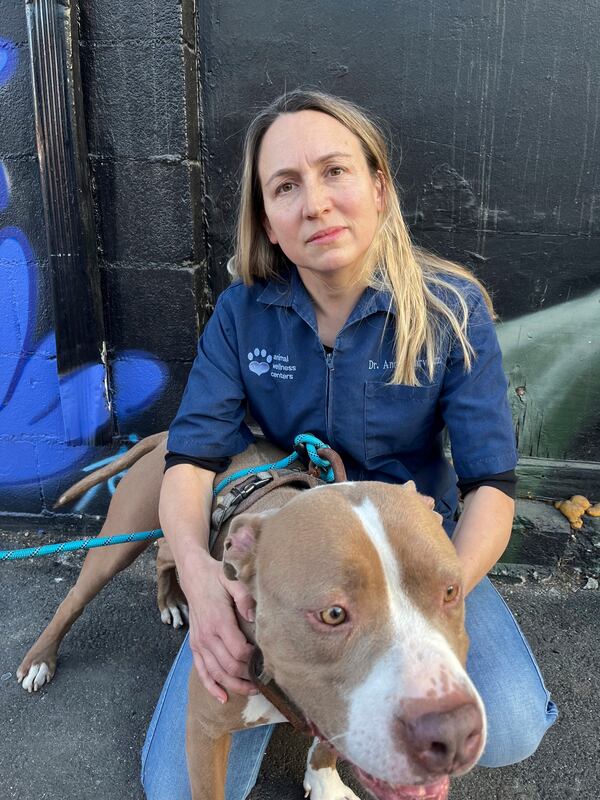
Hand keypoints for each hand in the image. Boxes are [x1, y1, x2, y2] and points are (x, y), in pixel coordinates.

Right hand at [178, 552, 257, 703]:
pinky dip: (211, 686)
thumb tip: (253, 616)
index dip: (253, 659)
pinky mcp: (194, 646)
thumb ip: (244, 597)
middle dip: (247, 676)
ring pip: (216, 673)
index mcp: (218, 621)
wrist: (194, 575)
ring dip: (234, 685)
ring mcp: (199, 643)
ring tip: (252, 691)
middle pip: (229, 666)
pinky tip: (223, 697)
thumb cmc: (216, 577)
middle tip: (264, 679)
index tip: (266, 658)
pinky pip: (201, 671)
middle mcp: (207, 636)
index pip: (238, 651)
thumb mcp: (232, 580)